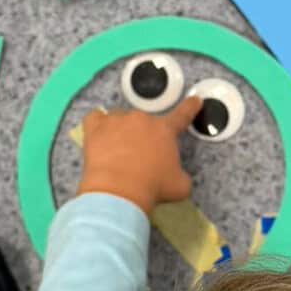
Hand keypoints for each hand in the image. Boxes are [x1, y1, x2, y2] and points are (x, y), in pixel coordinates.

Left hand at [77, 97, 202, 216]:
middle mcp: (141, 119)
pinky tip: (98, 135)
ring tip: (117, 152)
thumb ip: (179, 174)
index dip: (190, 107)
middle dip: (144, 137)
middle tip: (139, 158)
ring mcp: (117, 120)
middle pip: (145, 122)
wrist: (119, 191)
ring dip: (121, 131)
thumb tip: (175, 176)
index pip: (182, 116)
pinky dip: (97, 125)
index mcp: (165, 130)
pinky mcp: (95, 127)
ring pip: (120, 119)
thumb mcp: (179, 185)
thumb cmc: (153, 187)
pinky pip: (95, 117)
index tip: (195, 99)